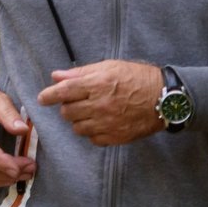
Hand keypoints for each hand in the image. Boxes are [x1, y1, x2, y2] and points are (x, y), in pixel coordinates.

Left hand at [36, 60, 162, 145]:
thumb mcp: (109, 67)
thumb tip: (56, 76)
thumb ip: (81, 73)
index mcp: (97, 84)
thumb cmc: (137, 78)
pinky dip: (92, 132)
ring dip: (79, 120)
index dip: (49, 96)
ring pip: (77, 128)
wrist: (165, 98)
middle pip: (67, 112)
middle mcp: (100, 105)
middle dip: (67, 107)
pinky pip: (92, 139)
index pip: (63, 91)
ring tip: (91, 112)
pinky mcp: (116, 137)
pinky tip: (101, 123)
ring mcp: (108, 123)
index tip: (42, 99)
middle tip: (77, 102)